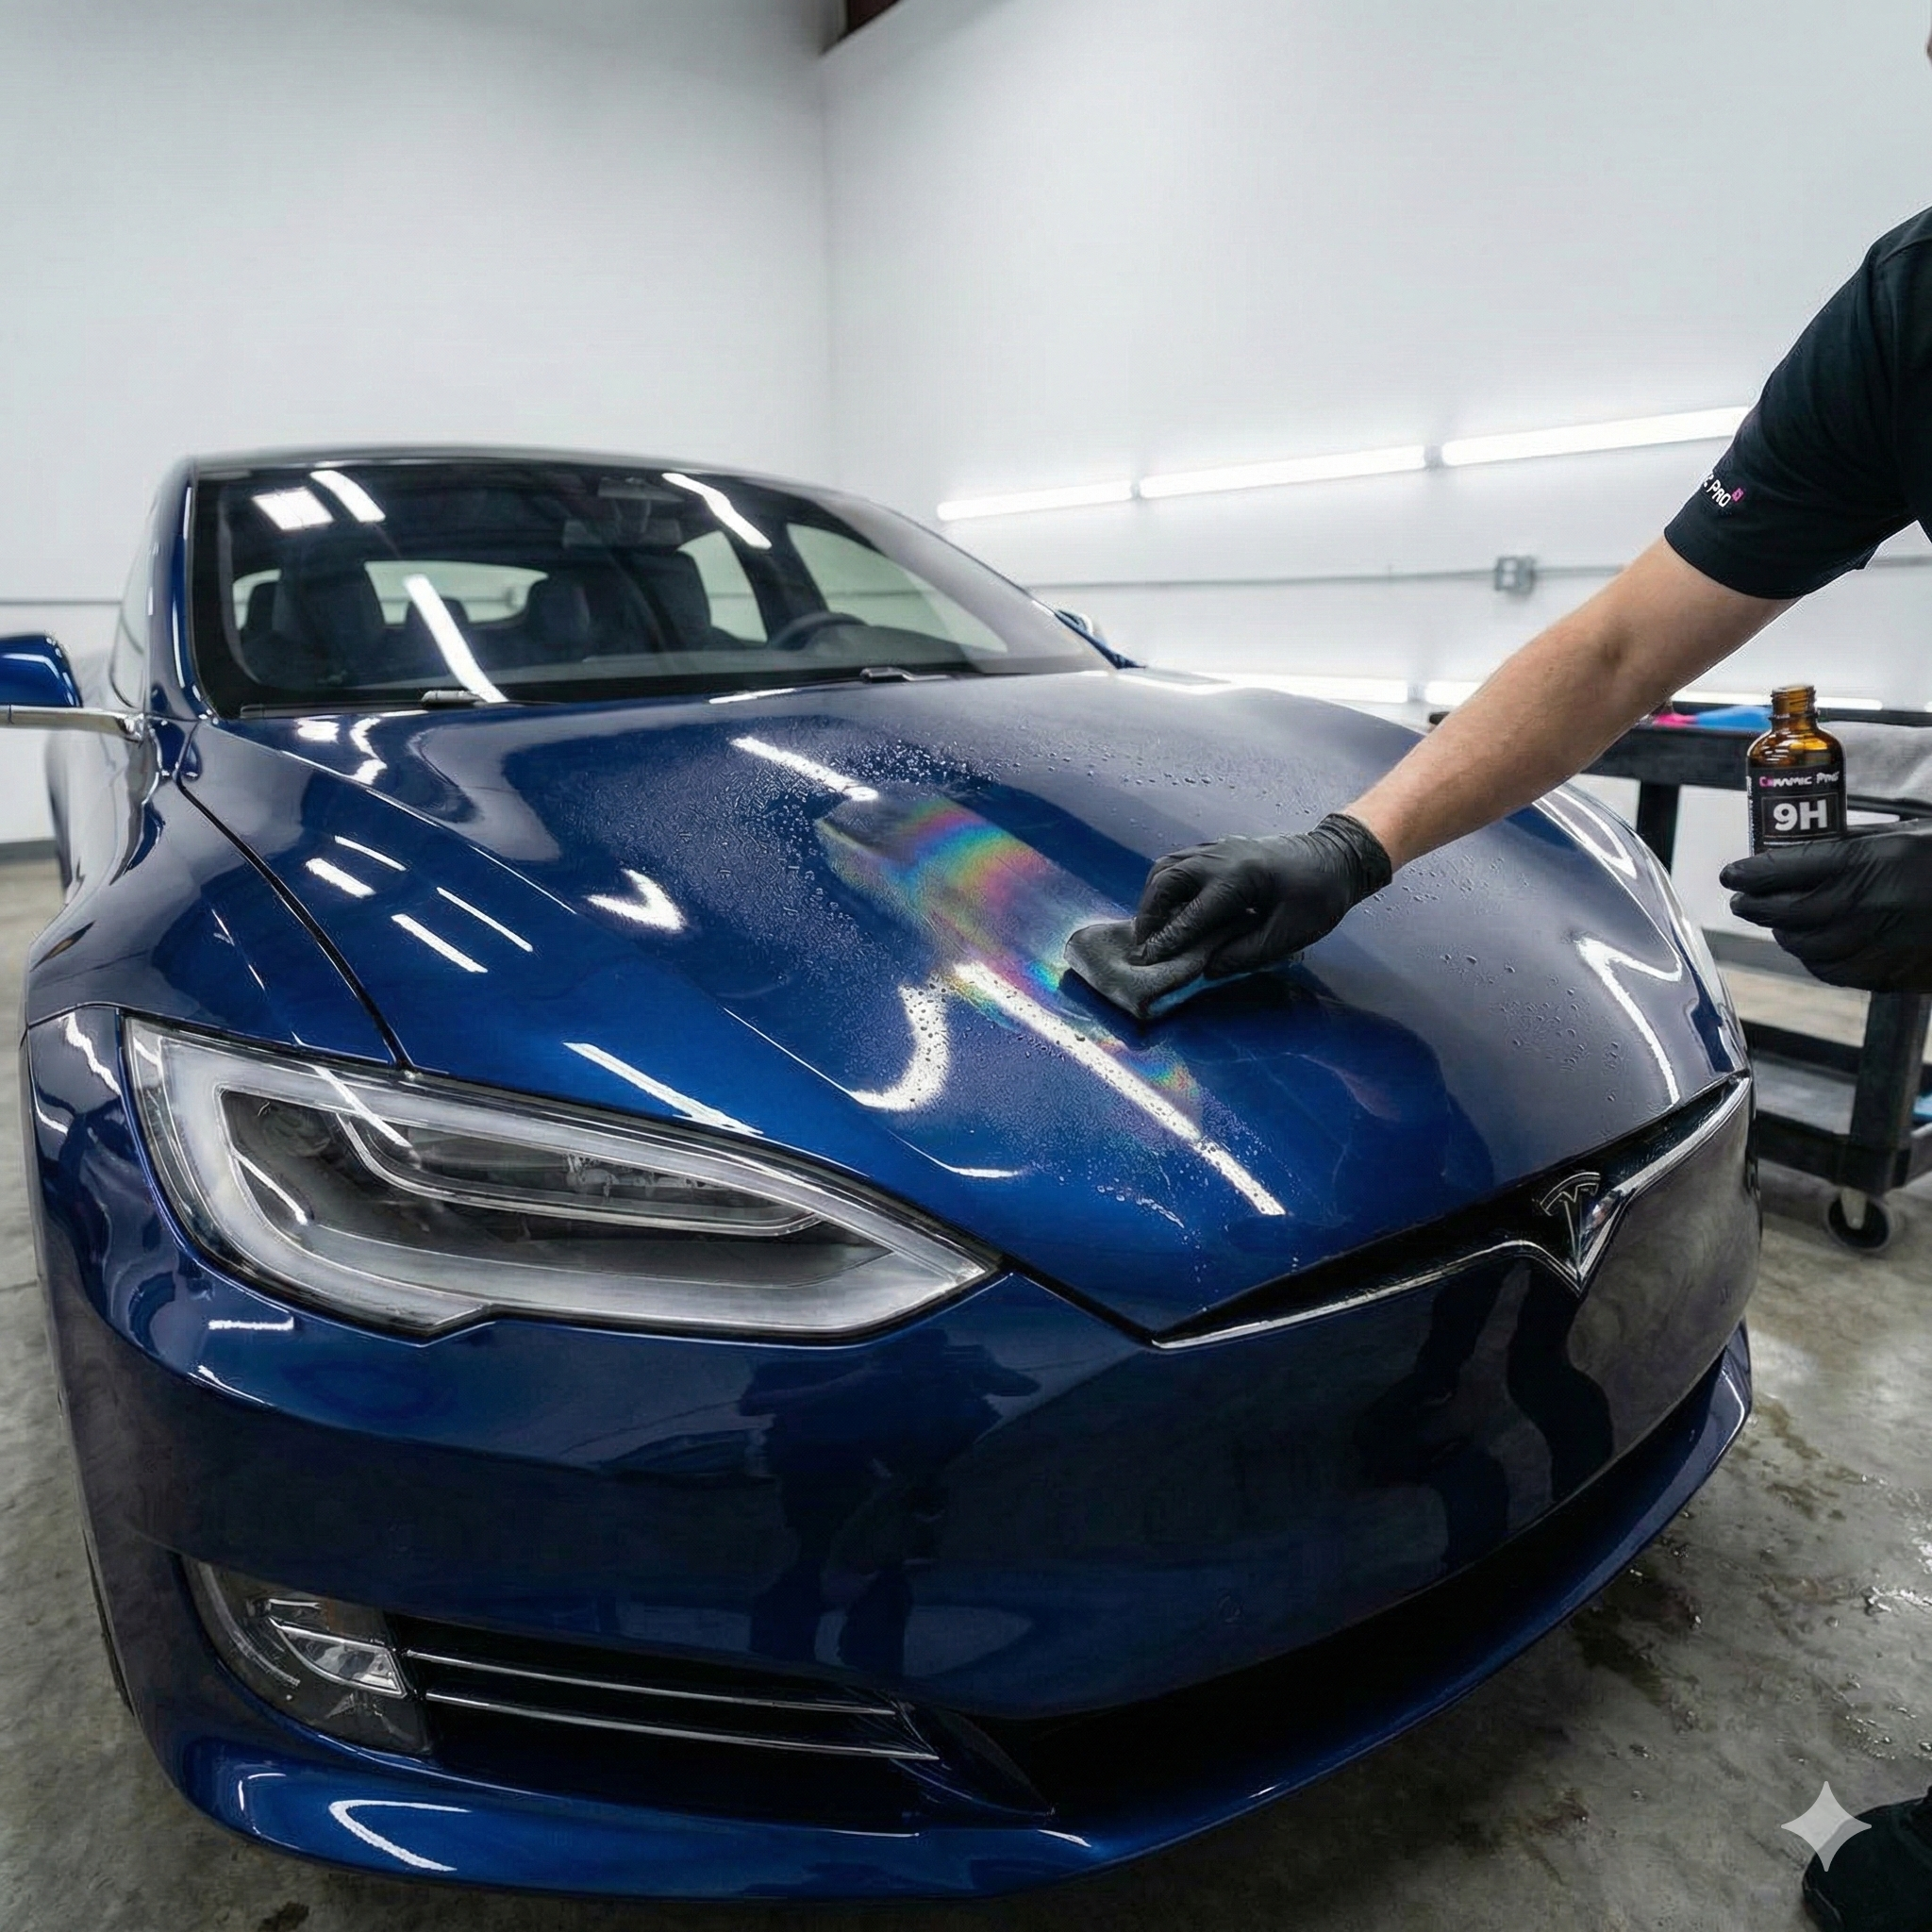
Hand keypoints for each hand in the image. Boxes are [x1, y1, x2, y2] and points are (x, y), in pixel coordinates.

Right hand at [1132, 812, 1392, 976]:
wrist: (1337, 858)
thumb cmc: (1319, 898)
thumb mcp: (1289, 936)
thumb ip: (1245, 955)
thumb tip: (1205, 968)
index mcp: (1240, 878)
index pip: (1191, 914)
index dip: (1168, 940)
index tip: (1149, 962)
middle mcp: (1221, 857)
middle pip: (1166, 880)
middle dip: (1150, 915)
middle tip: (1145, 946)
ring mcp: (1218, 848)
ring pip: (1167, 866)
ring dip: (1153, 898)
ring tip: (1152, 928)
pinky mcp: (1219, 848)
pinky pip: (1179, 862)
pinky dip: (1165, 885)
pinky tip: (1170, 907)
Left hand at [1720, 819, 1931, 992]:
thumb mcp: (1908, 832)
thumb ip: (1854, 843)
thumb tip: (1800, 849)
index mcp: (1870, 860)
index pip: (1787, 869)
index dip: (1751, 873)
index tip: (1732, 873)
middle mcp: (1869, 904)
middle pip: (1787, 912)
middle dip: (1755, 906)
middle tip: (1741, 900)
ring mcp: (1882, 943)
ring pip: (1806, 947)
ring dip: (1784, 934)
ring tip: (1777, 922)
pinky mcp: (1895, 973)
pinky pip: (1836, 972)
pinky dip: (1815, 959)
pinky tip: (1813, 946)